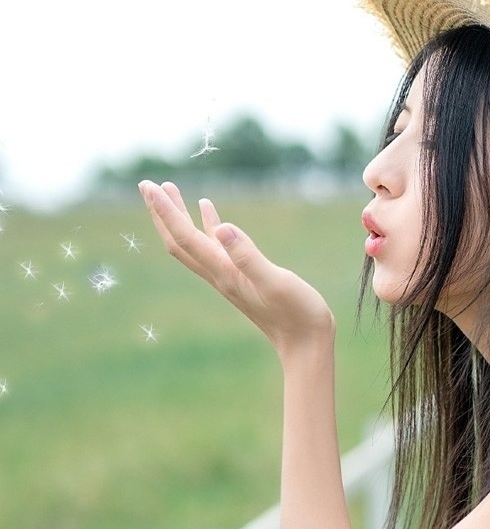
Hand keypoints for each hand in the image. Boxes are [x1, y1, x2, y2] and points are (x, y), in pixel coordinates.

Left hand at [139, 181, 334, 356]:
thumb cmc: (297, 314)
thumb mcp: (275, 281)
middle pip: (178, 240)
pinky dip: (205, 224)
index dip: (166, 211)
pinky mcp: (241, 275)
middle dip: (160, 212)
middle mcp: (218, 273)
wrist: (305, 343)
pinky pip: (214, 245)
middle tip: (146, 185)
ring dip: (177, 216)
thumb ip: (248, 256)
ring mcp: (228, 275)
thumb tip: (222, 227)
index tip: (149, 187)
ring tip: (168, 190)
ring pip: (192, 241)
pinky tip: (207, 208)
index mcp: (223, 272)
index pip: (184, 237)